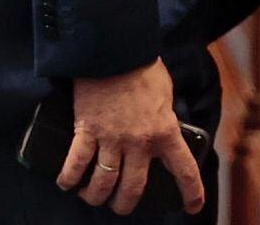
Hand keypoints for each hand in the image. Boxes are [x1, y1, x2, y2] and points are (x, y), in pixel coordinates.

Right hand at [58, 58, 204, 215]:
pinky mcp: (87, 131)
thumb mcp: (166, 95)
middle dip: (125, 203)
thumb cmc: (143, 69)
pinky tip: (67, 184)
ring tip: (93, 196)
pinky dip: (69, 179)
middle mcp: (140, 141)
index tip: (192, 207)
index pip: (183, 169)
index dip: (190, 192)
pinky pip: (75, 165)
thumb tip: (162, 133)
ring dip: (97, 196)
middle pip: (133, 188)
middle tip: (121, 205)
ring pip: (103, 183)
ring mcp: (112, 139)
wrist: (117, 51)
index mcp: (166, 131)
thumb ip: (164, 118)